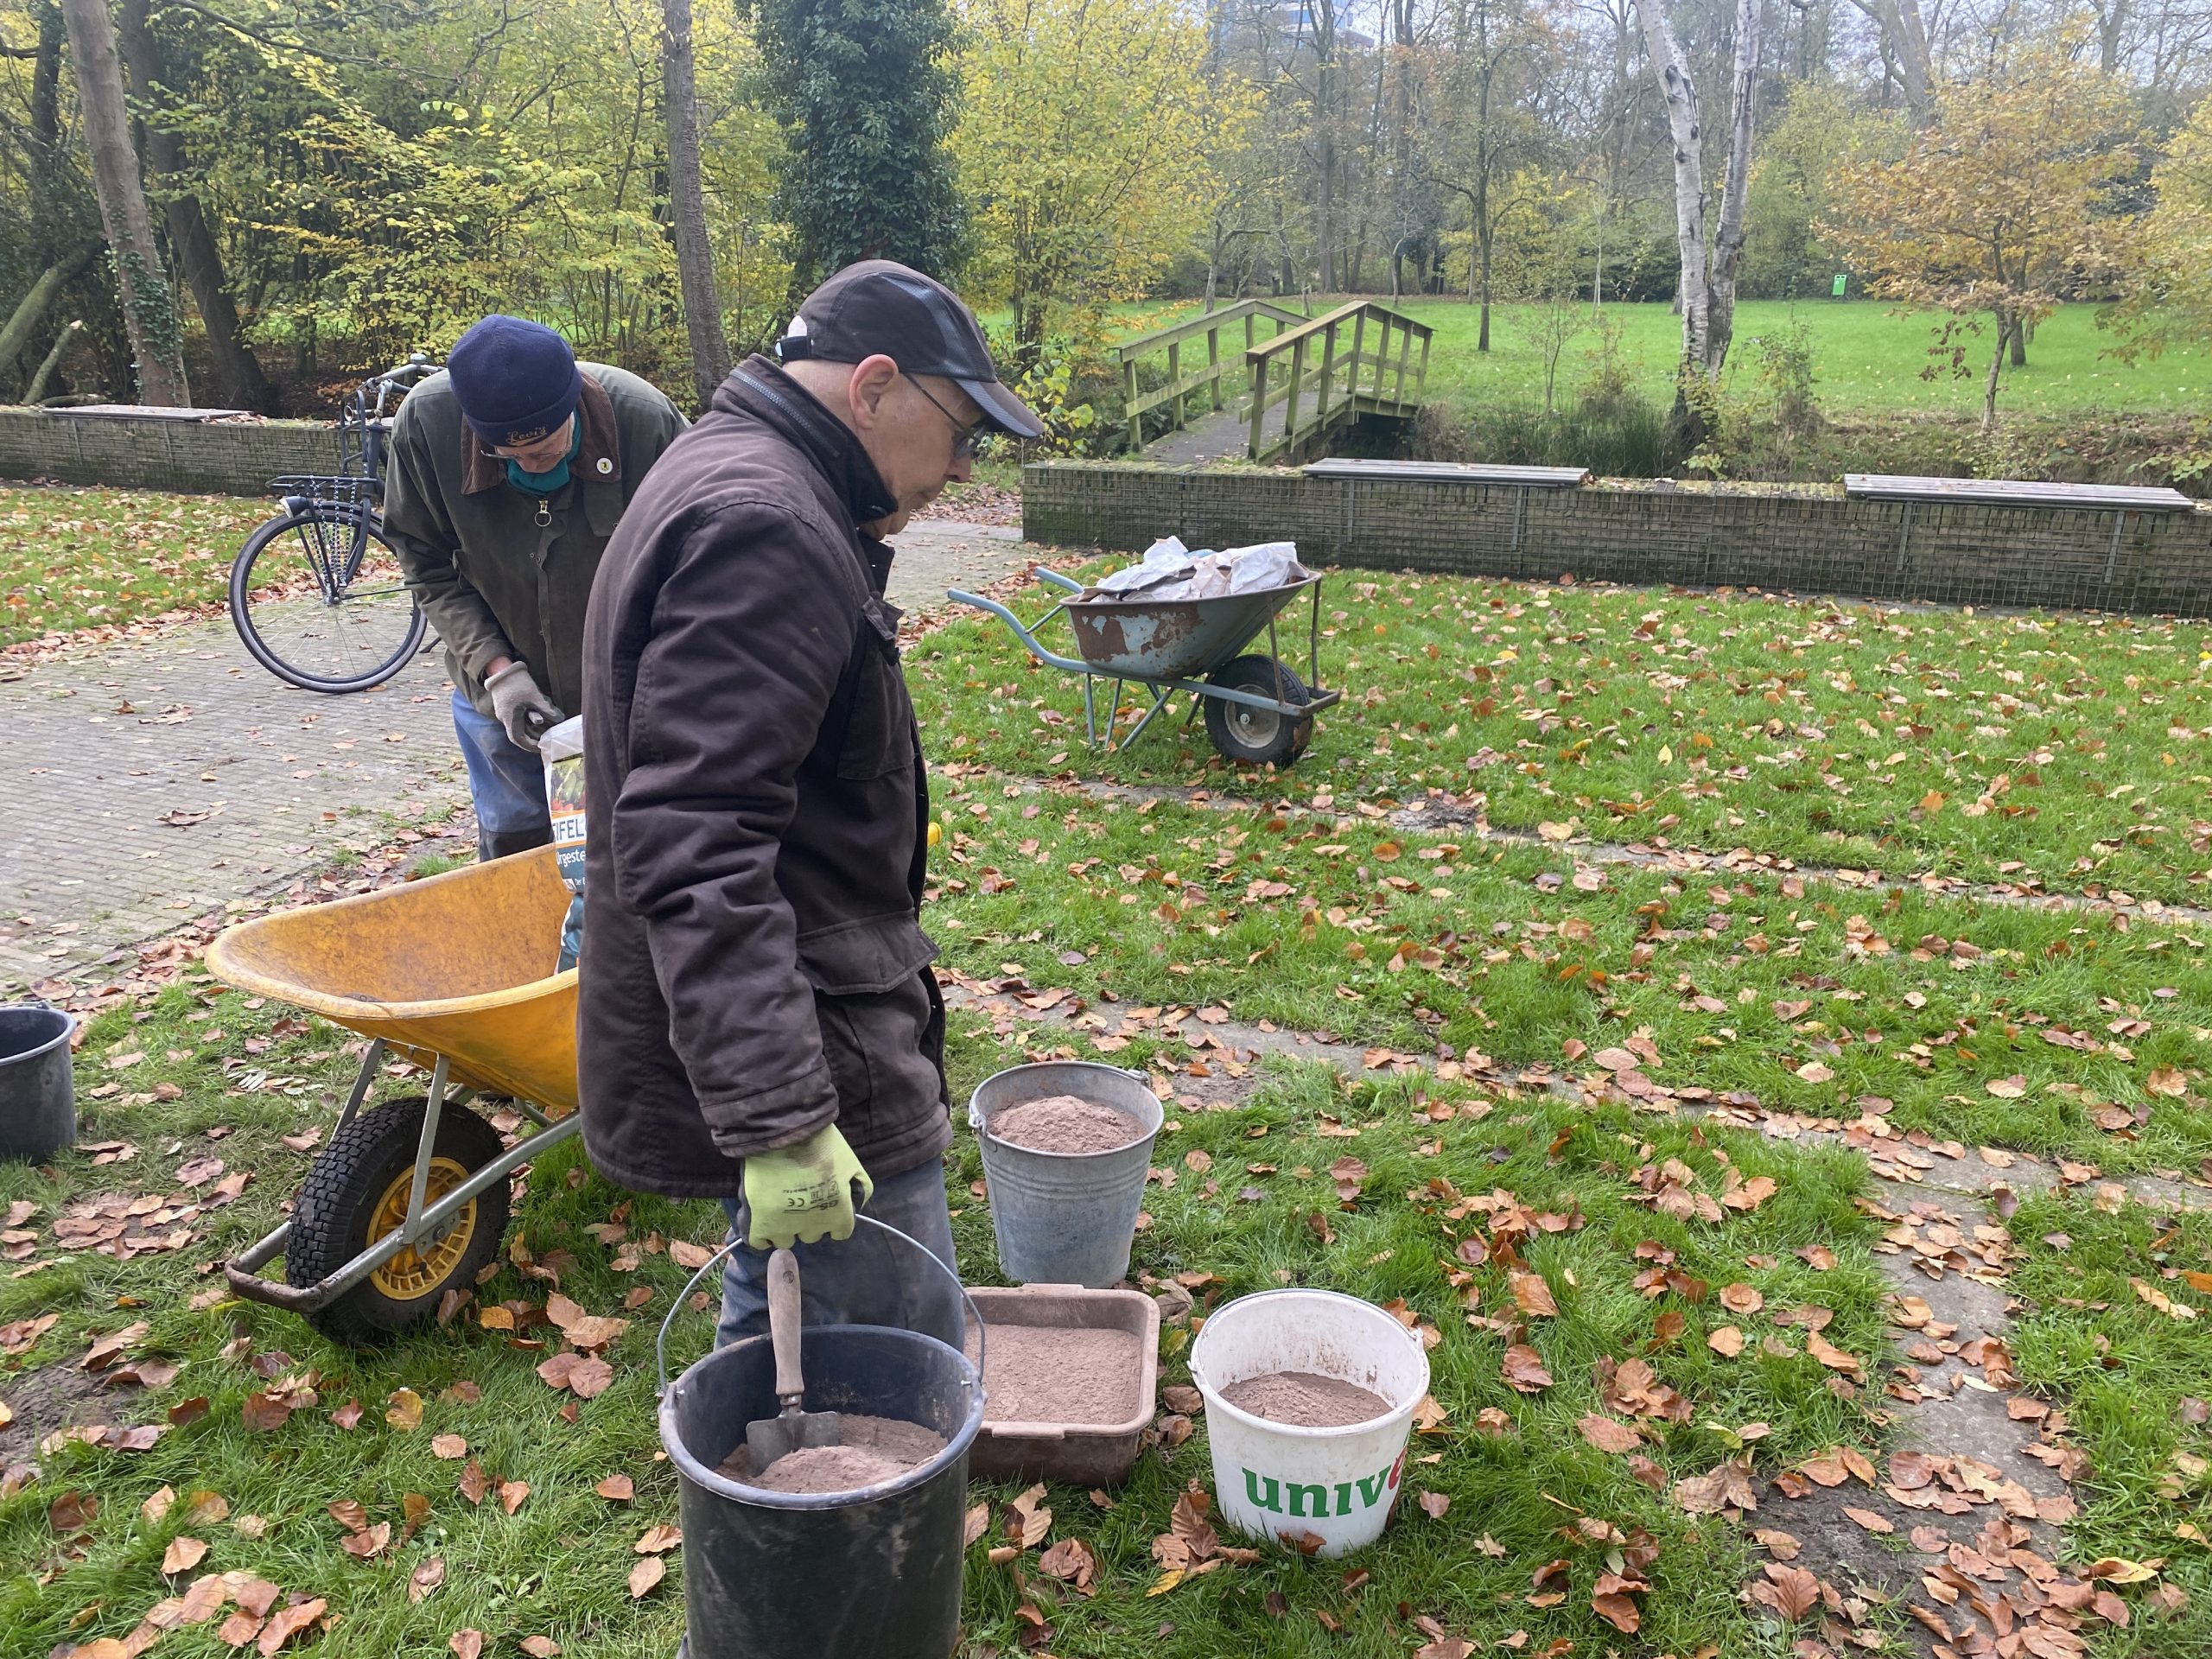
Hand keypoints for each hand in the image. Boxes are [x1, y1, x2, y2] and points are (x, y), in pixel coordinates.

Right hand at [484, 660, 563, 751]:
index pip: (518, 739)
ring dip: (531, 726)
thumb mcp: (534, 696)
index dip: (529, 746)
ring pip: (518, 723)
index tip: (541, 747)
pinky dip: (526, 718)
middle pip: (519, 732)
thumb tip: (560, 719)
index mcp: (509, 718)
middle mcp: (504, 717)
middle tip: (545, 737)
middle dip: (532, 736)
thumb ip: (546, 709)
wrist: (501, 667)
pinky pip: (516, 716)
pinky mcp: (505, 704)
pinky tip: (537, 713)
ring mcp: (503, 710)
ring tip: (544, 726)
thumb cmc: (517, 682)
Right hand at [741, 1124, 873, 1248]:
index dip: (834, 1219)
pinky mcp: (759, 1223)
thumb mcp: (852, 1164)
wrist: (786, 1134)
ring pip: (786, 1240)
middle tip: (801, 1198)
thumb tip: (858, 1204)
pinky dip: (761, 1236)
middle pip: (812, 1235)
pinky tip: (761, 1222)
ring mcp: (785, 1228)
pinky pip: (759, 1242)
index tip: (826, 1206)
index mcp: (838, 1215)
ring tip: (778, 1208)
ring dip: (785, 1229)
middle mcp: (813, 1228)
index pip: (840, 1232)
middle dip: (809, 1221)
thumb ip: (861, 1188)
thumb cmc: (822, 1145)